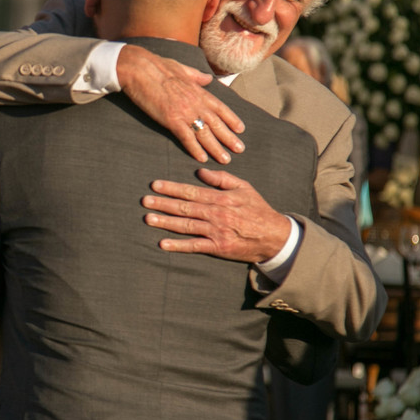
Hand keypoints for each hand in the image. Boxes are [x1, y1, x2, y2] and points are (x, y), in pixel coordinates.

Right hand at [116, 45, 244, 163]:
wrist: (140, 69)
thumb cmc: (158, 66)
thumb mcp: (182, 68)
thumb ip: (196, 76)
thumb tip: (207, 78)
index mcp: (198, 90)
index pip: (220, 108)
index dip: (232, 119)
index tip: (240, 129)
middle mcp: (195, 103)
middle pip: (217, 124)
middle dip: (229, 138)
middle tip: (240, 150)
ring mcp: (184, 112)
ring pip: (205, 133)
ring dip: (216, 148)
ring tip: (225, 160)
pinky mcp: (171, 119)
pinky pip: (186, 137)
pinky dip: (195, 149)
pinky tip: (202, 159)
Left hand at [142, 172, 289, 262]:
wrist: (275, 236)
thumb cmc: (258, 210)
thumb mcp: (244, 187)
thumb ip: (222, 178)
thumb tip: (199, 171)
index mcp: (221, 198)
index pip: (191, 191)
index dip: (172, 188)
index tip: (155, 185)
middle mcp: (216, 214)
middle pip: (185, 207)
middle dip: (163, 203)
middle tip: (144, 200)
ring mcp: (216, 231)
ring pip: (186, 225)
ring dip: (166, 222)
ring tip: (148, 218)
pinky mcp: (218, 247)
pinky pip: (195, 246)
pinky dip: (178, 245)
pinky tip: (163, 243)